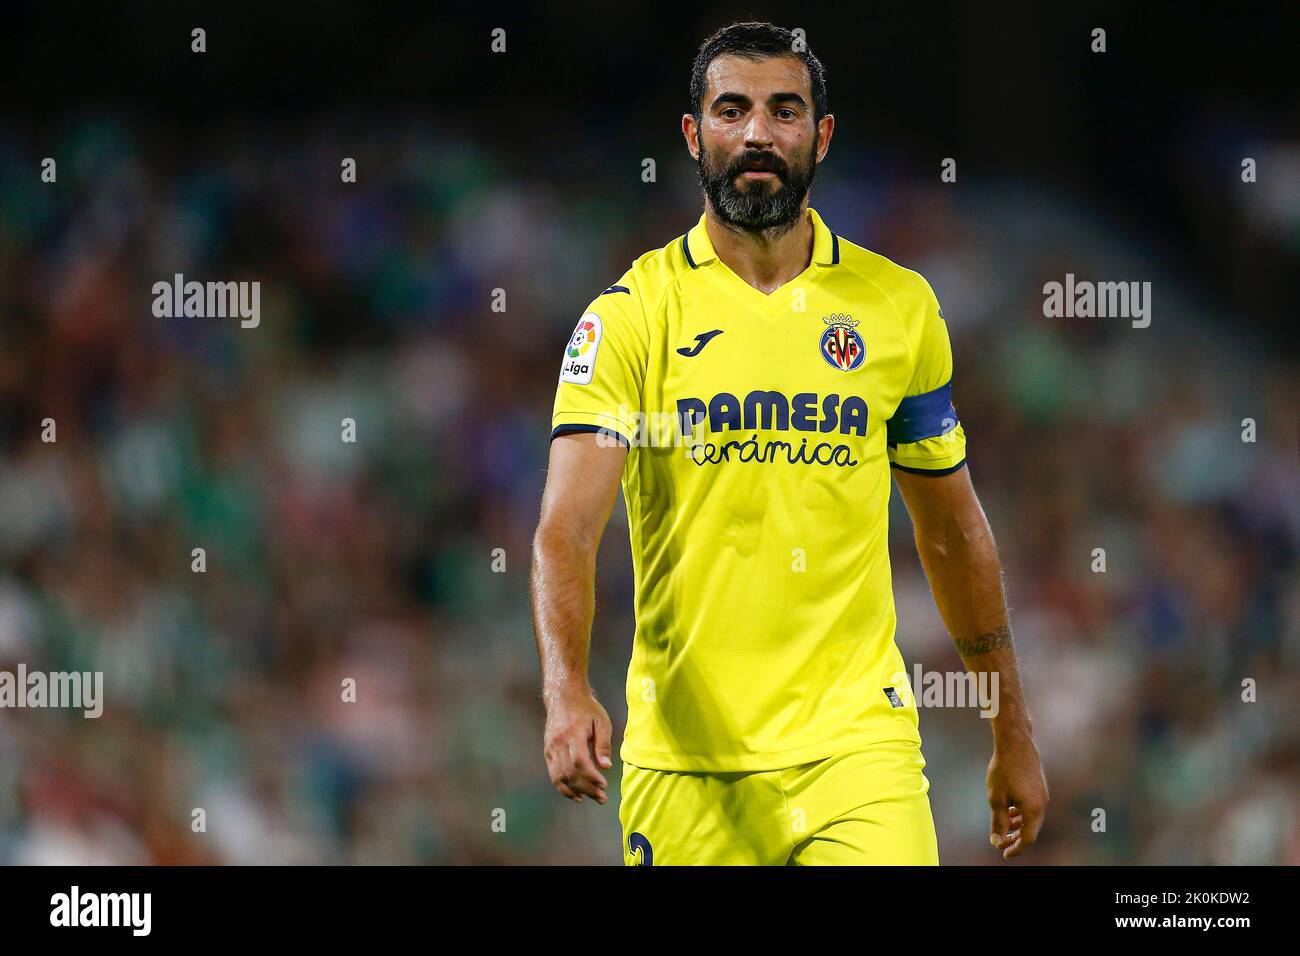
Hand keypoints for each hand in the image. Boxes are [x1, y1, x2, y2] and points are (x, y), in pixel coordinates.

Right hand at [543, 688, 612, 804]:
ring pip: (559, 777)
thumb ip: (603, 744)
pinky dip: (563, 787)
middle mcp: (558, 742)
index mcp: (573, 733)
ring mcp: (551, 747)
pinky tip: (576, 795)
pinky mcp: (547, 751)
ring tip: (591, 798)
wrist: (564, 696)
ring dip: (575, 791)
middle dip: (587, 788)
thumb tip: (606, 767)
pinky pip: (553, 774)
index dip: (591, 777)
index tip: (604, 785)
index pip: (579, 761)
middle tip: (602, 798)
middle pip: (570, 772)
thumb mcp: (601, 721)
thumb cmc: (586, 708)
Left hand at [987, 730, 1047, 858]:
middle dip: (1016, 838)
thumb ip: (998, 821)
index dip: (1015, 848)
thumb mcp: (996, 798)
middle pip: (1031, 829)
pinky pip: (1032, 806)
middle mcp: (1042, 804)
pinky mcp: (1039, 786)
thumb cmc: (1004, 769)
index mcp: (1033, 810)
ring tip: (1004, 827)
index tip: (1004, 854)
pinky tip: (1009, 810)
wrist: (1016, 743)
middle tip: (1001, 843)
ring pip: (1031, 817)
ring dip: (1018, 825)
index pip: (1027, 838)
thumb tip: (996, 841)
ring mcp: (1043, 795)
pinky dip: (1021, 813)